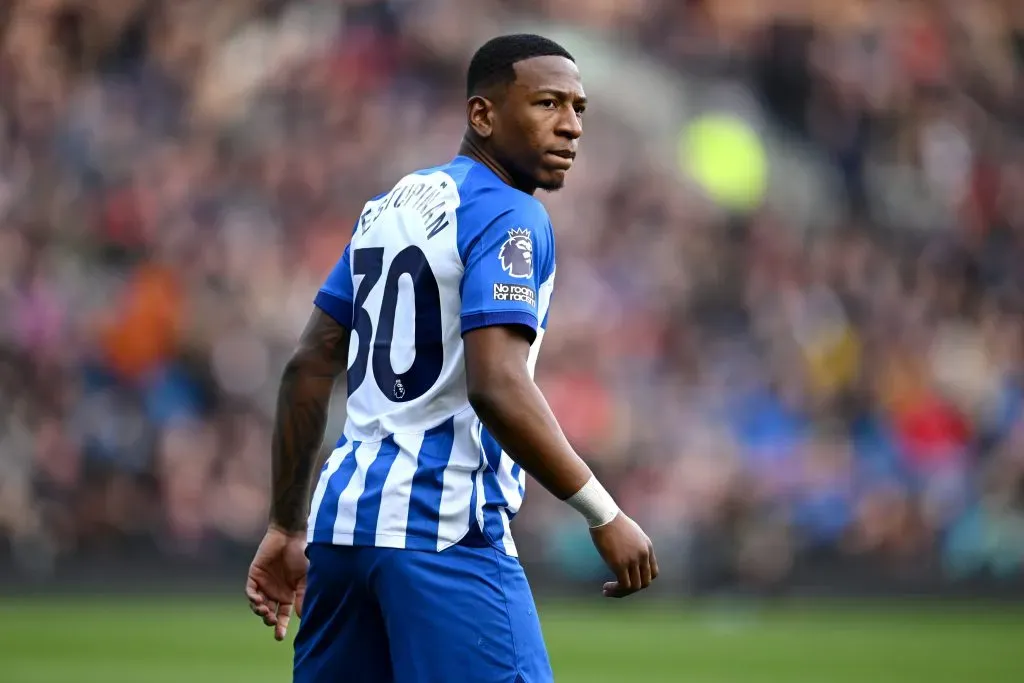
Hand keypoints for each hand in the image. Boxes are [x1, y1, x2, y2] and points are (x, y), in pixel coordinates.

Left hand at [245, 525, 308, 640]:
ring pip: (258, 605)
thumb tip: (302, 617)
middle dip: (269, 621)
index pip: (283, 615)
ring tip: (265, 610)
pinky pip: (251, 591)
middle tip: (272, 621)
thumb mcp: (305, 578)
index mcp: (288, 595)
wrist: (290, 537)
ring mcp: (264, 585)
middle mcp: (275, 592)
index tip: (279, 637)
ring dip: (260, 611)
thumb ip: (302, 596)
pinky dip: (253, 598)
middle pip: (269, 613)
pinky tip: (258, 601)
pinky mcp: (254, 576)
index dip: (281, 627)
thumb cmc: (301, 556)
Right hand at [589, 513, 658, 597]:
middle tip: (617, 588)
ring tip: (608, 590)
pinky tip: (606, 588)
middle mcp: (643, 555)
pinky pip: (623, 585)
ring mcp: (633, 560)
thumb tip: (626, 554)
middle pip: (645, 582)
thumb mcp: (630, 533)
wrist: (604, 515)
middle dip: (632, 589)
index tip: (628, 580)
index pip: (653, 573)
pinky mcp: (620, 564)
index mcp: (648, 547)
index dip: (642, 580)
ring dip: (621, 592)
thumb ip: (633, 545)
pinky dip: (615, 590)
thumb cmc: (612, 520)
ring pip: (634, 587)